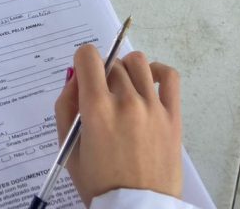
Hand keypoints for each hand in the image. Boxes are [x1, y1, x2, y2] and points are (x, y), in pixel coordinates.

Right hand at [55, 45, 182, 205]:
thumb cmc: (99, 184)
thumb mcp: (69, 147)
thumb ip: (66, 105)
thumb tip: (75, 76)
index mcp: (97, 109)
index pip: (88, 56)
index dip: (82, 61)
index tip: (84, 75)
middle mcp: (126, 101)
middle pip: (111, 63)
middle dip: (103, 74)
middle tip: (102, 97)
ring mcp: (152, 107)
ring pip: (137, 63)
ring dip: (126, 70)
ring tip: (124, 89)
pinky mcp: (173, 116)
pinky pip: (169, 76)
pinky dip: (157, 71)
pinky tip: (148, 83)